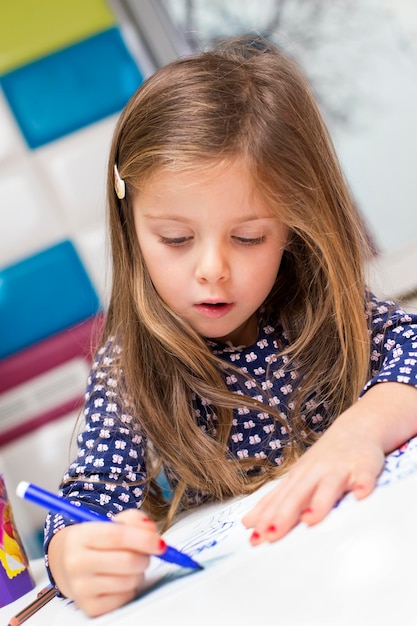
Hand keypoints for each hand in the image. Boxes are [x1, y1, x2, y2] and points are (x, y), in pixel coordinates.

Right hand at [47, 509, 165, 616]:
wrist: (65, 564)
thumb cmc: (94, 541)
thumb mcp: (109, 523)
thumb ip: (133, 520)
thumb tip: (151, 531)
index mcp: (80, 536)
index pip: (117, 536)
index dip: (144, 539)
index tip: (160, 543)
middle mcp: (77, 563)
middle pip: (127, 561)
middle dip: (145, 557)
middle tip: (144, 554)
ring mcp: (81, 588)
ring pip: (130, 581)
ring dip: (138, 573)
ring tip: (128, 566)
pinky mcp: (90, 607)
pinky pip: (126, 598)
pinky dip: (130, 588)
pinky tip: (120, 580)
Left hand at [242, 405, 385, 544]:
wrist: (357, 427)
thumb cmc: (324, 459)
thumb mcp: (298, 477)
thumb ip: (276, 501)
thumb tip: (247, 524)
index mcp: (299, 477)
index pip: (280, 499)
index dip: (267, 517)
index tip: (255, 537)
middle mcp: (316, 472)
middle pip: (298, 493)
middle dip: (284, 513)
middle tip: (272, 533)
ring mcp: (339, 468)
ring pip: (328, 485)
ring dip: (320, 502)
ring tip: (311, 519)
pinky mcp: (364, 466)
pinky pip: (364, 476)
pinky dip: (363, 484)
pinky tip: (361, 495)